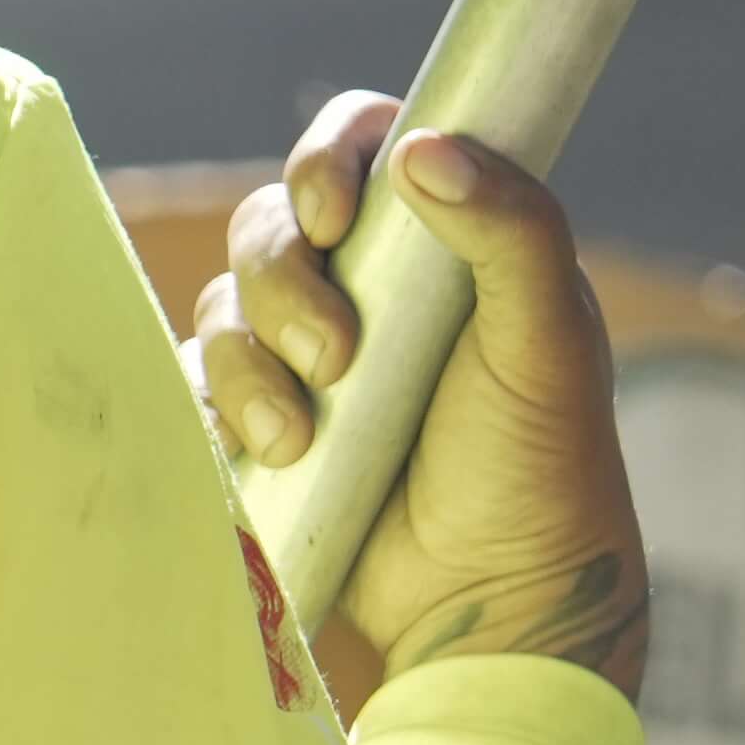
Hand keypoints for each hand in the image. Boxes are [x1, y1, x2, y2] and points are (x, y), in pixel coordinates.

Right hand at [194, 92, 646, 699]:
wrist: (490, 596)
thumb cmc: (540, 464)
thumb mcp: (549, 338)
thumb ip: (512, 231)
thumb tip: (425, 148)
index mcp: (440, 242)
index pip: (361, 148)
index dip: (325, 160)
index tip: (332, 217)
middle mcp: (367, 284)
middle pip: (269, 225)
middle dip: (283, 285)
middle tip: (336, 358)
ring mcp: (305, 352)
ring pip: (224, 304)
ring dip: (250, 365)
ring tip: (301, 435)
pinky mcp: (258, 417)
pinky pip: (195, 379)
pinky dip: (217, 406)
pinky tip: (269, 450)